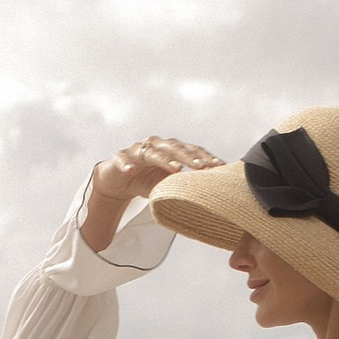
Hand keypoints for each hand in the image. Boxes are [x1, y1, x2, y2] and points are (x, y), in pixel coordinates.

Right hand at [81, 133, 220, 256]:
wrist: (119, 182)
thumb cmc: (147, 181)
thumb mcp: (168, 184)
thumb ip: (185, 183)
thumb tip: (210, 193)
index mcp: (170, 149)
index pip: (190, 150)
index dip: (204, 157)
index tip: (218, 166)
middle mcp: (155, 145)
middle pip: (174, 148)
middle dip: (189, 157)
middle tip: (201, 167)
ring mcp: (136, 150)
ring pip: (151, 152)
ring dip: (164, 159)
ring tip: (176, 169)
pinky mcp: (120, 157)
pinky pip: (122, 159)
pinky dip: (126, 164)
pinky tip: (130, 170)